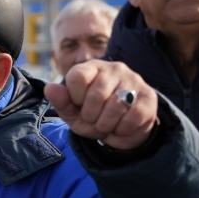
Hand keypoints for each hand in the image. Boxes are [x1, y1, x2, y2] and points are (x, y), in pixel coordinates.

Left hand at [44, 61, 158, 150]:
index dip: (75, 98)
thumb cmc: (94, 116)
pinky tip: (121, 126)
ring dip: (106, 124)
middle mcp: (114, 69)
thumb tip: (50, 88)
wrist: (121, 130)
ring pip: (116, 106)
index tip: (79, 105)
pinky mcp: (149, 96)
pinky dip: (122, 129)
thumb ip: (61, 102)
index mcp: (92, 67)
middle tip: (94, 119)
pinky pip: (133, 116)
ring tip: (106, 124)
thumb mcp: (73, 113)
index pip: (78, 76)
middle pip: (97, 94)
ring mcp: (133, 80)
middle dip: (91, 116)